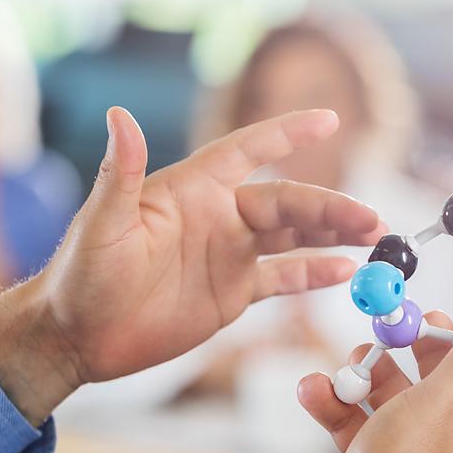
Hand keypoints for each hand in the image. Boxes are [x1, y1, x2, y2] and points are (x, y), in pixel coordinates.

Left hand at [0, 108, 384, 423]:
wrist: (79, 337)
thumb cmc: (81, 276)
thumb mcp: (102, 224)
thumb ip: (120, 173)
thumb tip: (120, 114)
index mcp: (192, 190)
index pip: (248, 150)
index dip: (287, 134)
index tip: (328, 120)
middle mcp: (219, 216)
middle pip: (286, 201)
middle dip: (330, 206)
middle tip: (369, 218)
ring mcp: (230, 254)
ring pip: (294, 236)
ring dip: (333, 234)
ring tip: (373, 236)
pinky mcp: (234, 292)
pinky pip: (284, 277)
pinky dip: (315, 273)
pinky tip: (345, 271)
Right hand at [298, 305, 452, 452]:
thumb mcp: (441, 402)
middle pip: (452, 364)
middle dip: (421, 340)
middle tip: (406, 321)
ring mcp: (423, 440)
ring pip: (403, 384)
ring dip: (371, 368)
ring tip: (354, 364)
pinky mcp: (386, 450)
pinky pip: (369, 411)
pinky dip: (342, 400)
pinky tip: (319, 390)